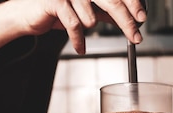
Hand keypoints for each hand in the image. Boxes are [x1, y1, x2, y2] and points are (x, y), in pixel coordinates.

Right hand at [18, 0, 145, 53]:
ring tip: (84, 30)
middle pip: (111, 1)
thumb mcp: (87, 11)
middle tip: (136, 37)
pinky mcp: (55, 2)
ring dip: (90, 27)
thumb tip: (130, 18)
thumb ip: (107, 13)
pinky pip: (74, 24)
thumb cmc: (58, 10)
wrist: (29, 15)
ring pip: (91, 15)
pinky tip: (81, 48)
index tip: (143, 18)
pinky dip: (78, 40)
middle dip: (126, 21)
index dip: (132, 4)